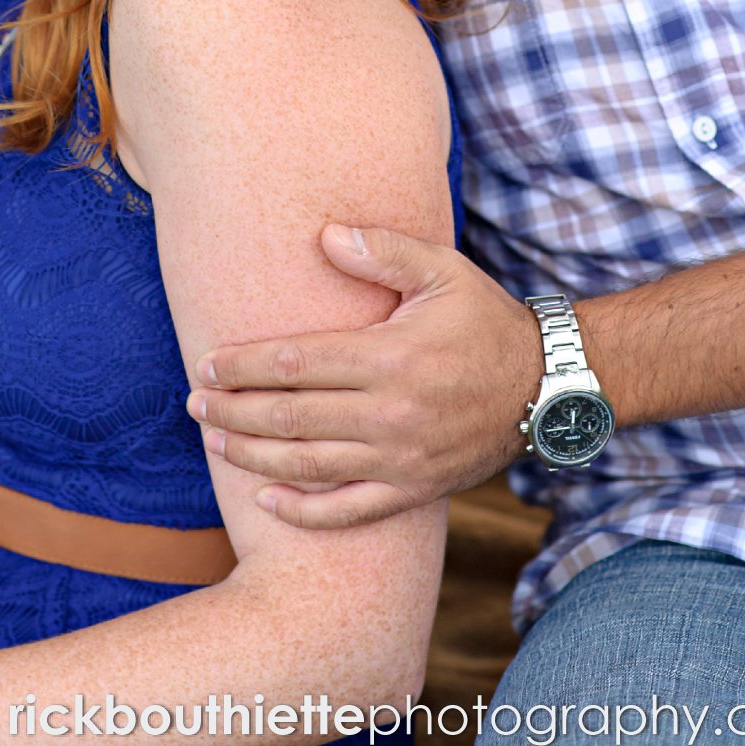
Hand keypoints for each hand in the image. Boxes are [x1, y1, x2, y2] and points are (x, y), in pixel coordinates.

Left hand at [186, 223, 540, 526]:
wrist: (550, 388)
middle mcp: (391, 414)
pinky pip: (350, 510)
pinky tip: (267, 500)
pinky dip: (305, 511)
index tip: (207, 365)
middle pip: (290, 417)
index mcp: (390, 358)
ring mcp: (402, 459)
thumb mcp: (443, 271)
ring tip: (214, 441)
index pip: (295, 364)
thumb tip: (325, 234)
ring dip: (253, 456)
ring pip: (309, 465)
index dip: (243, 366)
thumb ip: (383, 250)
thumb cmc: (485, 321)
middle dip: (233, 412)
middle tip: (194, 404)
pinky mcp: (416, 490)